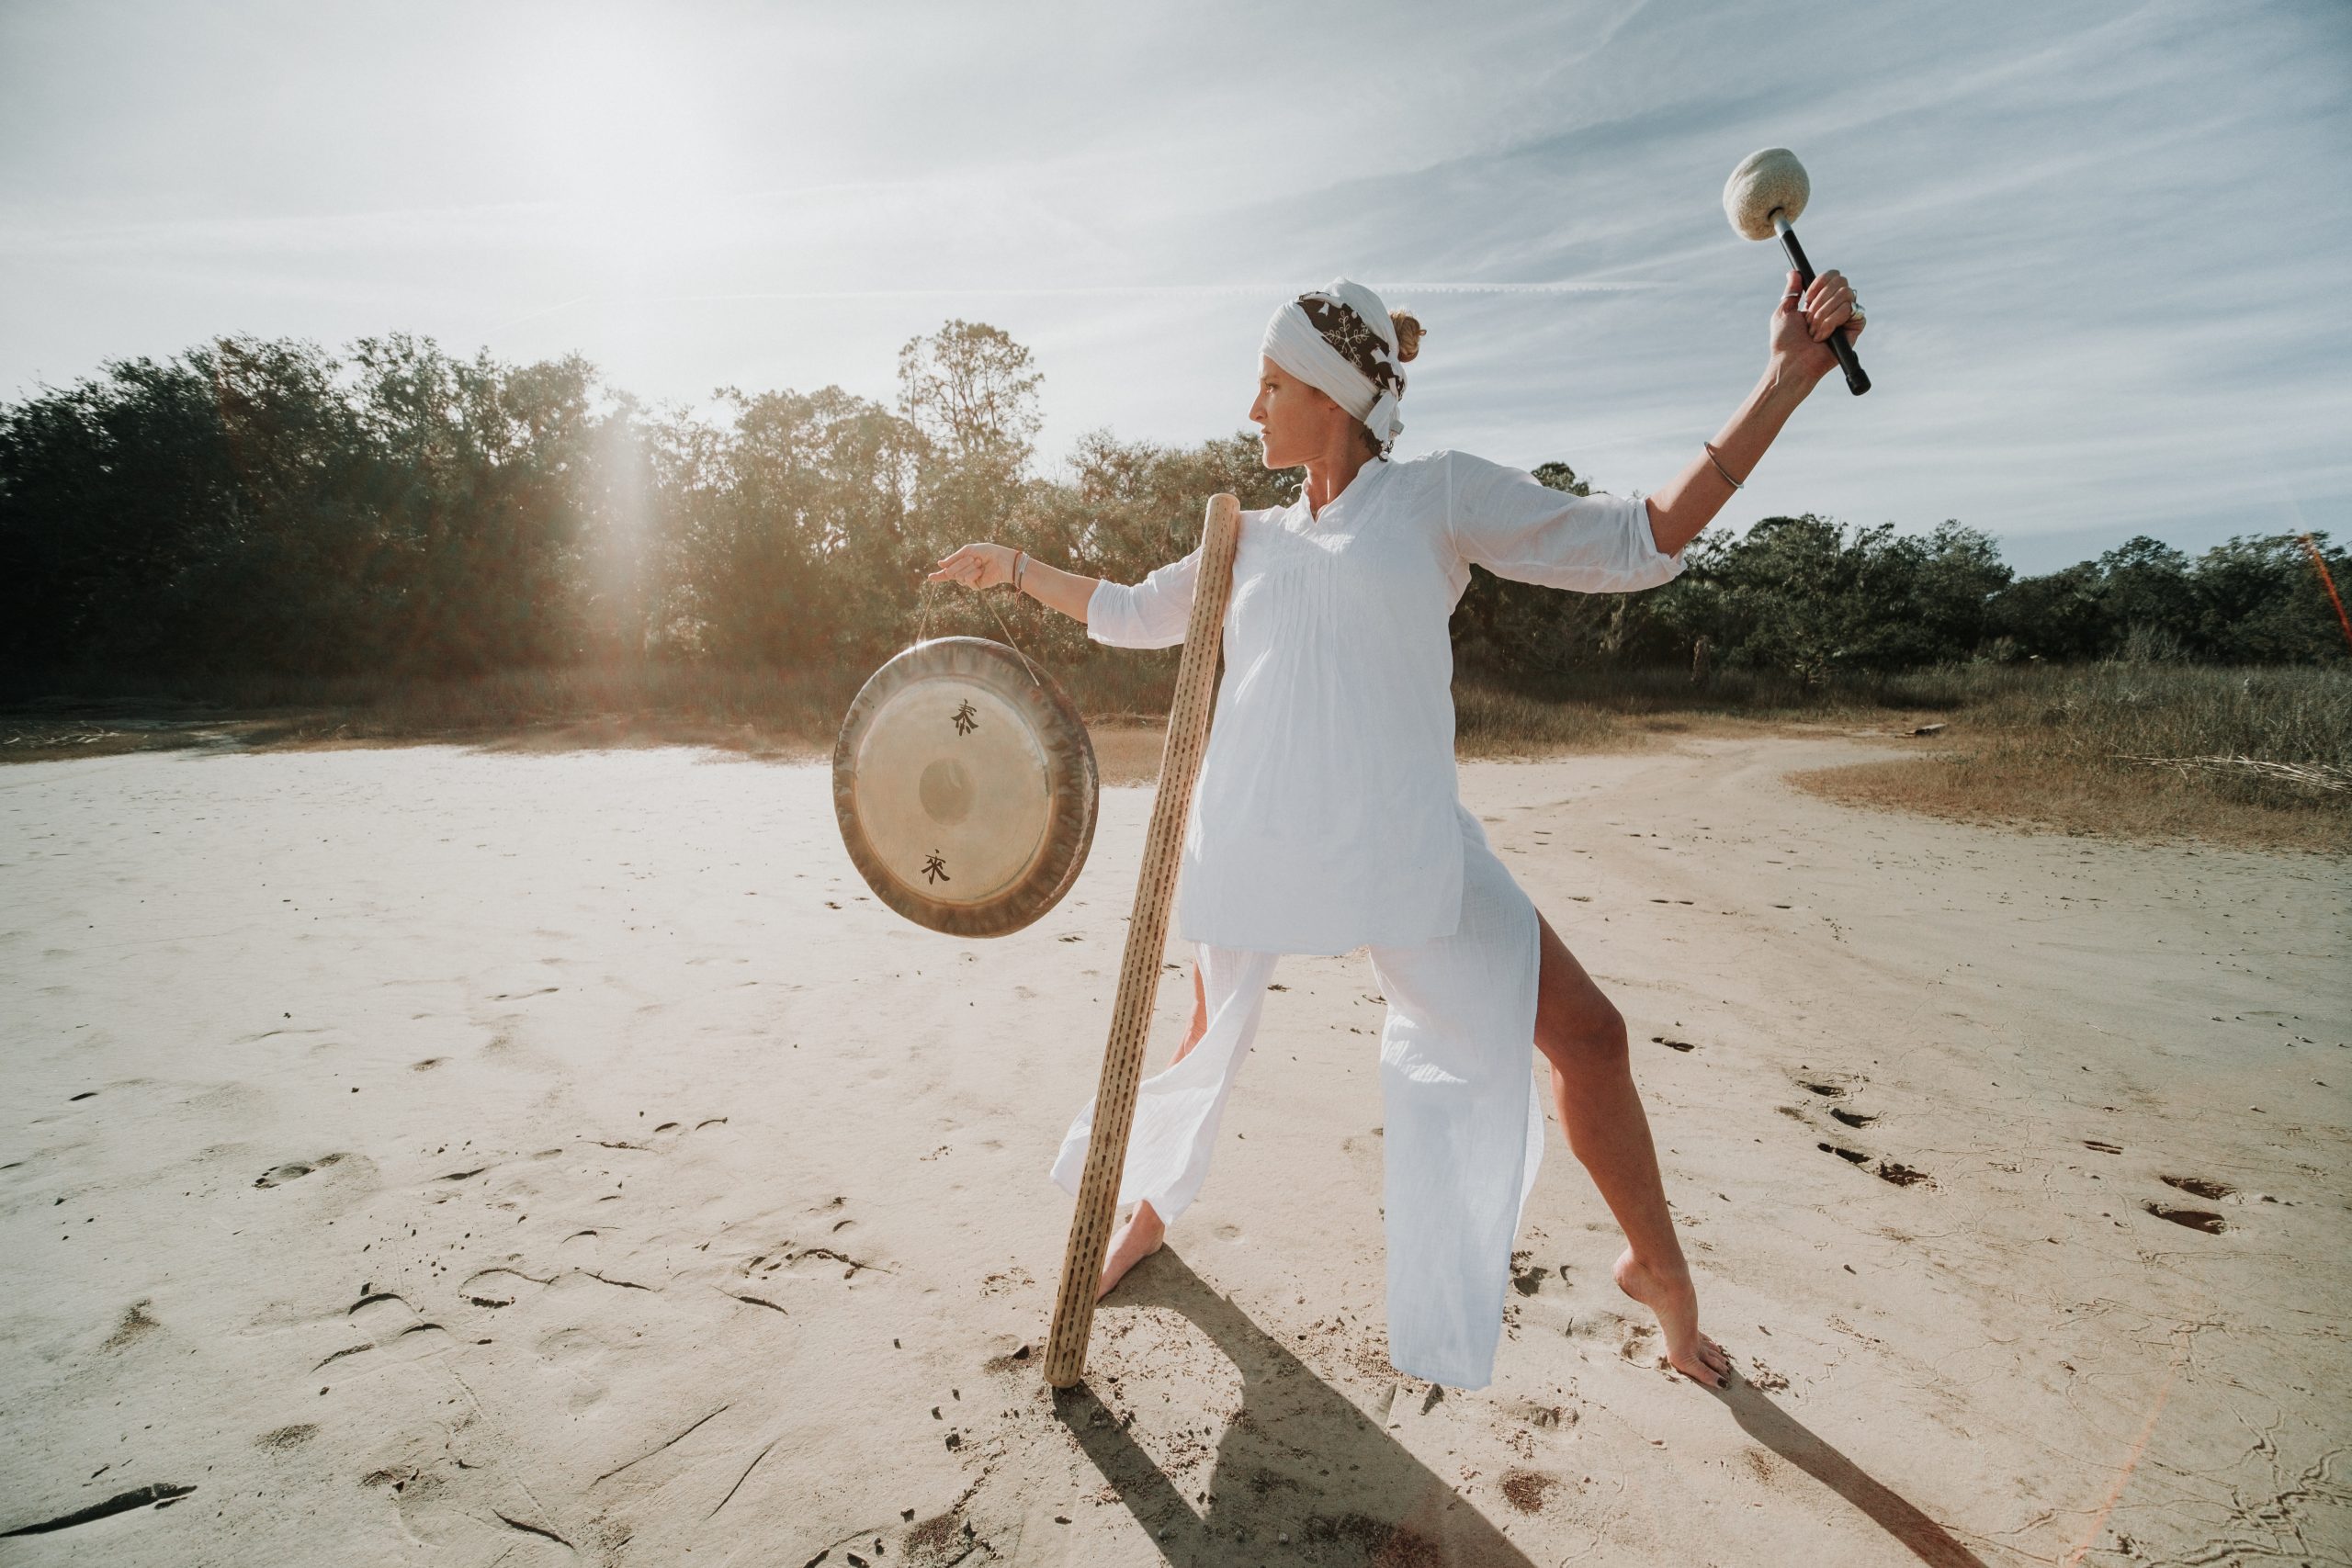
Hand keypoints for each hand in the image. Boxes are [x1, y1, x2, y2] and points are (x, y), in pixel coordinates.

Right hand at [929, 542, 1018, 589]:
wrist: (1000, 559)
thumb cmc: (986, 552)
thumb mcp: (967, 551)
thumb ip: (953, 558)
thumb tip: (939, 564)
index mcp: (961, 565)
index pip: (947, 572)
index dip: (939, 575)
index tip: (930, 577)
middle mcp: (963, 573)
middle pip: (950, 572)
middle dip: (960, 563)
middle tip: (973, 558)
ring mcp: (969, 580)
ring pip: (958, 576)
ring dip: (968, 567)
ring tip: (979, 563)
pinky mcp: (975, 585)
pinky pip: (966, 580)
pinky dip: (973, 573)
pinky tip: (981, 570)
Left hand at [1767, 268, 1864, 385]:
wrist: (1791, 363)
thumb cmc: (1785, 342)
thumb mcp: (1784, 312)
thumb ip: (1792, 291)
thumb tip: (1794, 272)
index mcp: (1820, 301)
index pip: (1833, 276)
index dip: (1820, 282)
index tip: (1807, 297)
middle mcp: (1836, 306)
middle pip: (1841, 281)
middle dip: (1821, 299)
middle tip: (1809, 318)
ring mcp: (1847, 316)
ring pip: (1846, 294)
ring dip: (1824, 313)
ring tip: (1814, 331)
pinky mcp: (1855, 328)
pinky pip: (1851, 310)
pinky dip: (1832, 322)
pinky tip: (1823, 336)